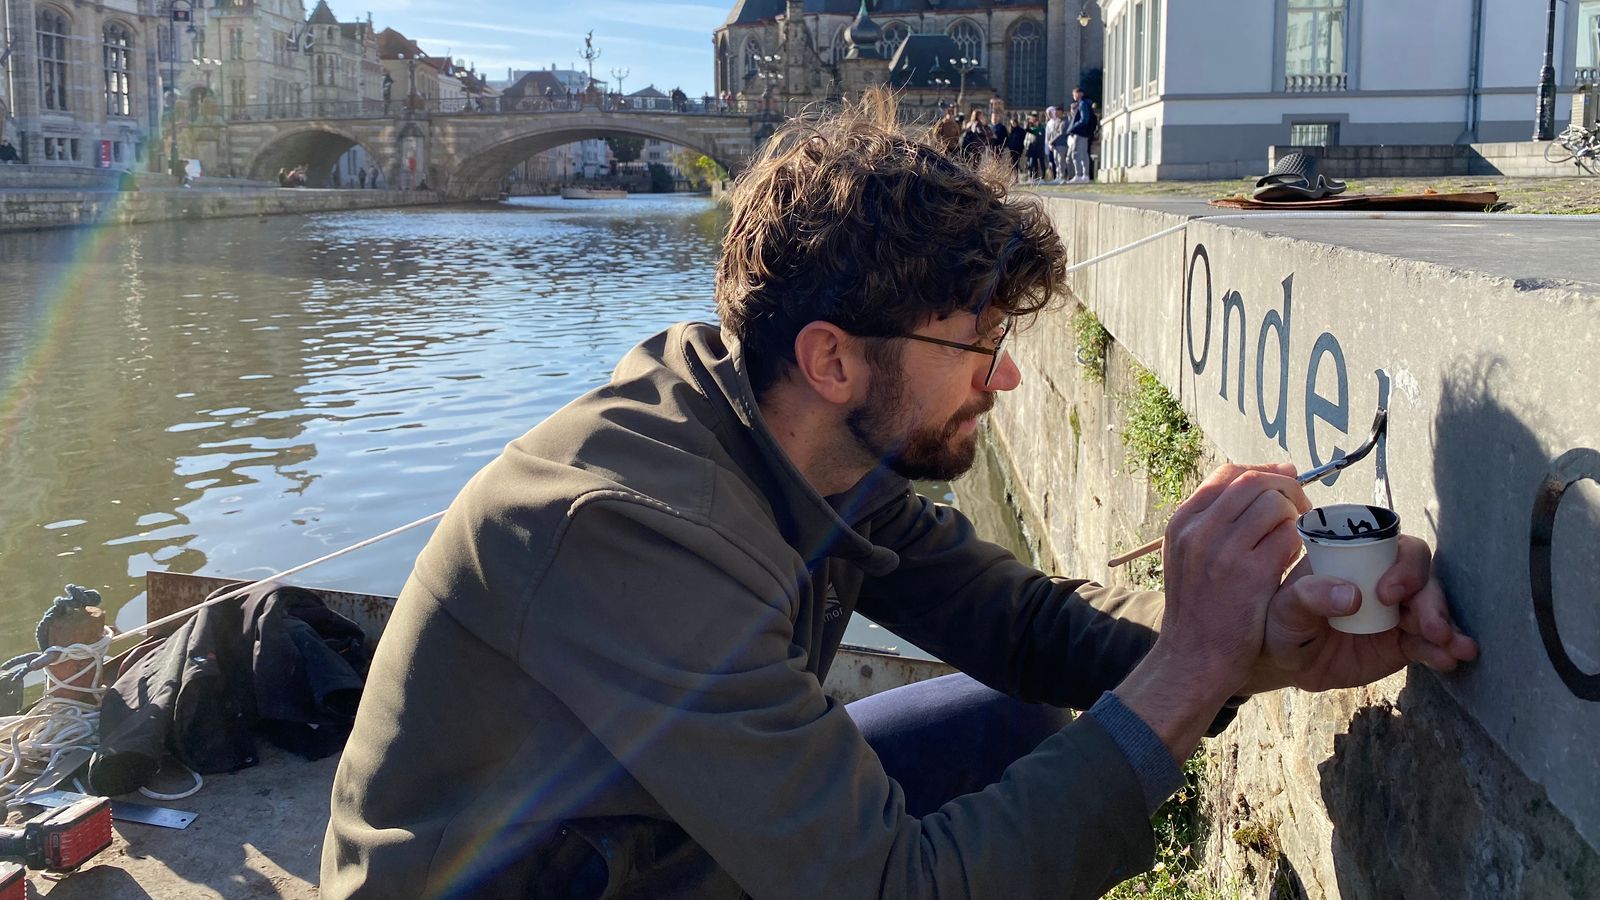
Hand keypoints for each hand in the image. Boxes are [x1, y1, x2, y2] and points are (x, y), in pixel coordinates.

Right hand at [1113, 463, 1308, 759]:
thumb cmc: (1198, 609)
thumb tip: (1263, 482)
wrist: (1192, 658)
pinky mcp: (1251, 574)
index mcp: (1183, 523)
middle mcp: (1199, 531)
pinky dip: (1302, 542)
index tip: (1282, 486)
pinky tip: (1298, 559)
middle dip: (1286, 489)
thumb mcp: (1187, 557)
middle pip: (1254, 482)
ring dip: (1297, 515)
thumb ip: (1215, 523)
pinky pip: (1289, 538)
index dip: (1262, 474)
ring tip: (1300, 537)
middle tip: (1302, 510)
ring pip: (1275, 505)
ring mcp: (1224, 552)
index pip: (1228, 474)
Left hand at [1243, 535, 1479, 693]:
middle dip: (1431, 600)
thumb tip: (1351, 595)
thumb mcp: (1285, 609)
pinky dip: (1443, 650)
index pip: (1391, 546)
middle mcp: (1382, 577)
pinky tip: (1449, 661)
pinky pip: (1430, 642)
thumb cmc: (1282, 623)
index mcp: (1355, 558)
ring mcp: (1397, 609)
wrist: (1289, 663)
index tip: (1388, 595)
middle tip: (1432, 628)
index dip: (1401, 565)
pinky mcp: (1405, 641)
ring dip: (1447, 626)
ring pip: (1432, 608)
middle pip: (1422, 575)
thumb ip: (1309, 596)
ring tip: (1458, 648)